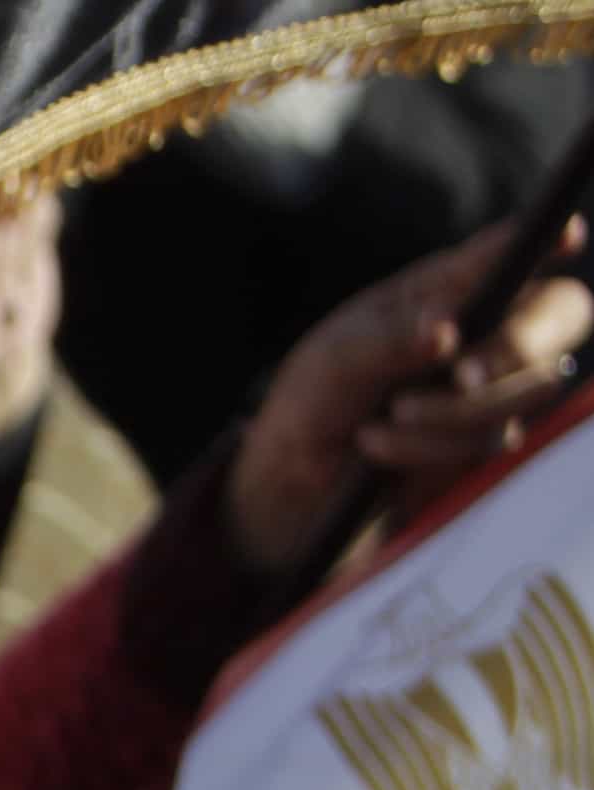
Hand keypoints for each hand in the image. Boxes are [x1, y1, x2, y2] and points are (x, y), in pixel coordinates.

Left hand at [229, 216, 593, 577]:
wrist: (302, 475)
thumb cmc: (319, 393)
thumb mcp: (337, 357)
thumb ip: (388, 337)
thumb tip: (445, 329)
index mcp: (451, 286)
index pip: (510, 253)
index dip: (549, 239)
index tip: (569, 233)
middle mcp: (489, 325)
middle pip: (561, 312)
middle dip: (518, 345)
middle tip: (464, 374)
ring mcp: (497, 381)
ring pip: (529, 385)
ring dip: (452, 410)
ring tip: (388, 414)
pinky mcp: (489, 435)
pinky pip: (494, 438)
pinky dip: (433, 446)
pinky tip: (379, 445)